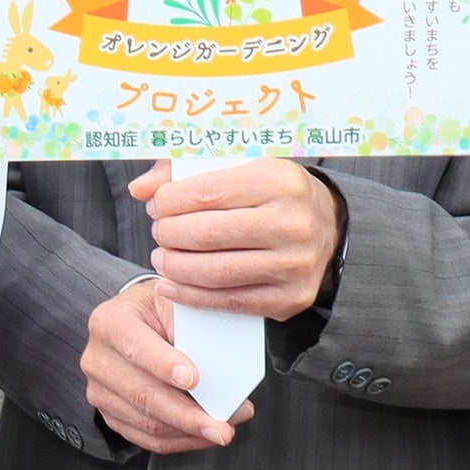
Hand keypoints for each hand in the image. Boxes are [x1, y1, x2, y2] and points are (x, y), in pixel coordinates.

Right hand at [81, 279, 250, 453]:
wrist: (139, 322)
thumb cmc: (160, 310)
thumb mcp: (174, 301)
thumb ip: (190, 322)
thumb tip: (221, 360)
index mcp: (109, 322)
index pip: (135, 346)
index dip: (164, 365)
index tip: (193, 379)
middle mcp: (97, 359)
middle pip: (143, 395)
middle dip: (187, 414)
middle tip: (221, 424)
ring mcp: (100, 391)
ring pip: (148, 423)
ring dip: (190, 431)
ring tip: (223, 428)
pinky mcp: (111, 415)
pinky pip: (148, 439)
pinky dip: (181, 441)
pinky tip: (204, 434)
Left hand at [135, 158, 339, 321]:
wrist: (329, 229)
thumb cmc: (271, 194)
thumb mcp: (240, 167)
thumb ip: (186, 171)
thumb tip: (140, 189)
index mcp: (280, 180)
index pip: (207, 192)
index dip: (170, 202)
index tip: (157, 206)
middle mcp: (292, 223)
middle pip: (208, 234)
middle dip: (170, 235)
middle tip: (160, 233)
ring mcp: (293, 264)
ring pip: (215, 272)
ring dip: (176, 267)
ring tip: (162, 258)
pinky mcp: (290, 297)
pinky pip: (229, 302)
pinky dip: (191, 296)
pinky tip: (171, 285)